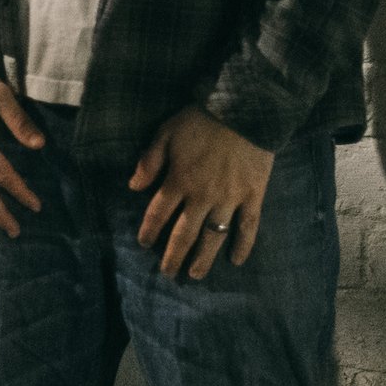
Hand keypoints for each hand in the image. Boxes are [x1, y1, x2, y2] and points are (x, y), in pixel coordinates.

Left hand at [130, 106, 274, 278]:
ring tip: (195, 275)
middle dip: (173, 256)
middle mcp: (202, 196)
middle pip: (184, 234)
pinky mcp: (253, 196)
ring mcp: (229, 199)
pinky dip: (242, 245)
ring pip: (213, 237)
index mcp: (178, 180)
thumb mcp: (166, 133)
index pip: (158, 214)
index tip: (144, 245)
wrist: (244, 110)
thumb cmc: (201, 120)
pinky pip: (248, 227)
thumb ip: (149, 161)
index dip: (149, 231)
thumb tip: (133, 186)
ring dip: (203, 258)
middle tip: (168, 274)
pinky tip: (236, 261)